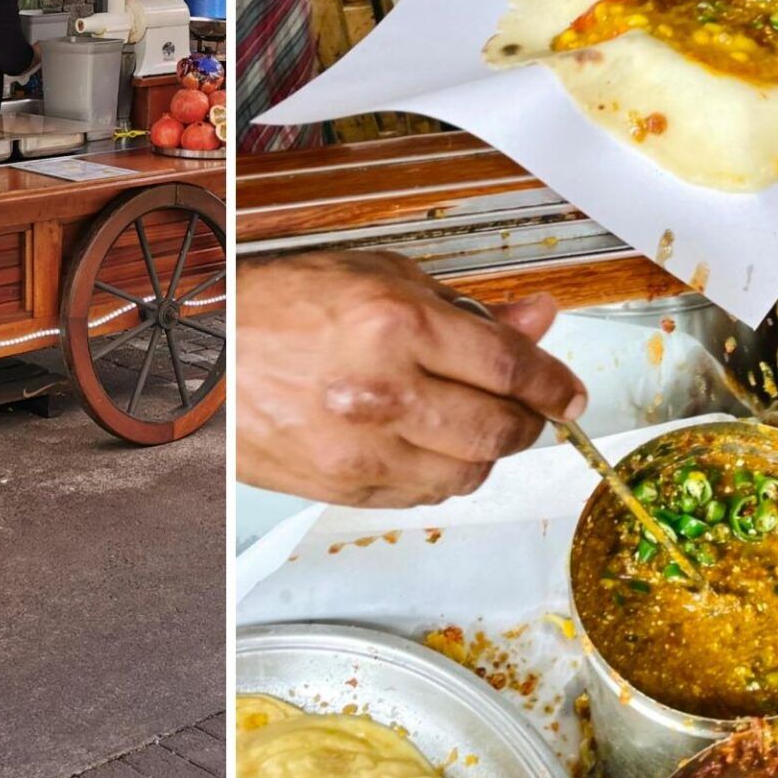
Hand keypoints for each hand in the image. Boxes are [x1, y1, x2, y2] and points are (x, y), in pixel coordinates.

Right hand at [236, 250, 586, 507]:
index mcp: (396, 324)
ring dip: (487, 453)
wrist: (208, 356)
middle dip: (530, 422)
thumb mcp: (378, 279)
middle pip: (500, 430)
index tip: (569, 394)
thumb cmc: (279, 307)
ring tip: (475, 425)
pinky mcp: (344, 489)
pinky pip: (423, 497)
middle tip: (531, 410)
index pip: (511, 368)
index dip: (555, 384)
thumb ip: (465, 307)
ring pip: (468, 474)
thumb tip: (535, 320)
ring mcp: (362, 449)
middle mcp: (384, 392)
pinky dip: (442, 476)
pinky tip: (430, 446)